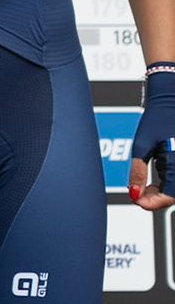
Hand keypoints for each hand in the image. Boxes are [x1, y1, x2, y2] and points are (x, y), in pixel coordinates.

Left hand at [129, 69, 174, 209]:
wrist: (171, 99)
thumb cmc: (158, 118)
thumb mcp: (141, 145)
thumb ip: (137, 172)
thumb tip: (133, 194)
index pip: (170, 197)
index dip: (151, 204)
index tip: (134, 200)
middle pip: (173, 195)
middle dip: (154, 199)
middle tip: (135, 193)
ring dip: (159, 192)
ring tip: (141, 187)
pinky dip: (164, 184)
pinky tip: (151, 181)